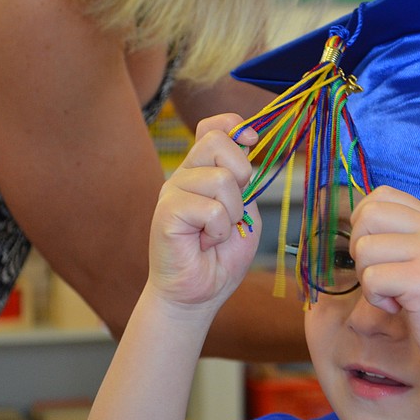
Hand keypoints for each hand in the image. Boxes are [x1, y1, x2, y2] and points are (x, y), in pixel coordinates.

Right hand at [147, 114, 261, 311]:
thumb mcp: (245, 211)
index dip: (234, 126)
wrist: (199, 293)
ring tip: (216, 233)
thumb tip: (248, 142)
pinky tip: (205, 243)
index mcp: (203, 170)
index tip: (253, 141)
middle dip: (241, 175)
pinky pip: (212, 208)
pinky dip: (219, 231)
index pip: (212, 127)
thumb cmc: (221, 256)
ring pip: (221, 179)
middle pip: (217, 142)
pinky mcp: (167, 211)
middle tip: (232, 210)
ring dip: (232, 213)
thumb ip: (246, 181)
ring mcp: (172, 190)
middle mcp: (185, 174)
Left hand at [349, 186, 419, 374]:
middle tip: (381, 275)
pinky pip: (372, 280)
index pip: (382, 195)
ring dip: (368, 279)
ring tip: (394, 294)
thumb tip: (355, 223)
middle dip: (360, 250)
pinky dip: (376, 300)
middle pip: (367, 216)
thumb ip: (400, 235)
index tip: (377, 252)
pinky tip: (399, 308)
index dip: (364, 222)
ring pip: (364, 250)